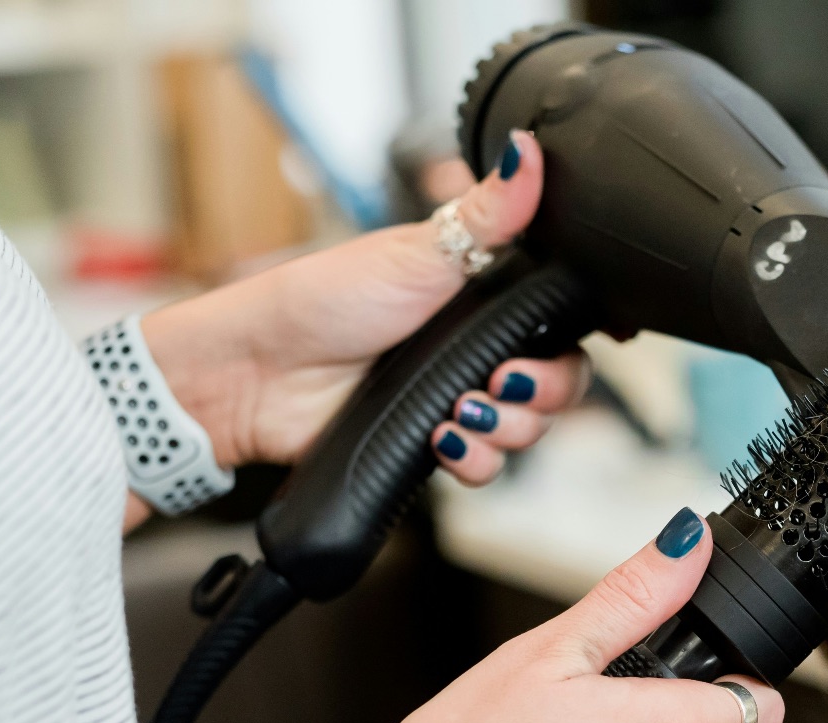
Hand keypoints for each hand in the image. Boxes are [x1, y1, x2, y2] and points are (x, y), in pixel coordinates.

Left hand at [140, 129, 588, 473]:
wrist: (257, 373)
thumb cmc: (323, 299)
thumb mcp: (418, 251)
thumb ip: (487, 213)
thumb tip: (529, 149)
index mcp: (483, 301)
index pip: (561, 329)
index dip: (570, 345)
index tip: (555, 347)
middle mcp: (477, 351)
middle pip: (558, 385)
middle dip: (542, 392)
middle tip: (501, 380)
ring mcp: (457, 399)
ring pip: (527, 431)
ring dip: (506, 429)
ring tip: (459, 412)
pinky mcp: (433, 443)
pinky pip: (485, 468)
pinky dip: (475, 462)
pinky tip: (442, 442)